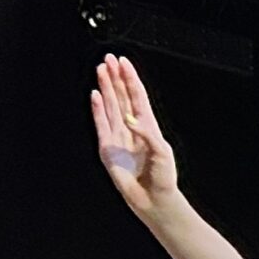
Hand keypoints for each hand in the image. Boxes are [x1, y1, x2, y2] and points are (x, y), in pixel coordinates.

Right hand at [91, 55, 180, 211]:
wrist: (153, 199)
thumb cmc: (163, 176)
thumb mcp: (161, 152)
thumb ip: (146, 133)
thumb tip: (129, 117)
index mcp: (148, 126)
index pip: (137, 96)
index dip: (130, 79)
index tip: (124, 62)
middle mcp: (132, 128)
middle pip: (122, 97)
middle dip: (115, 78)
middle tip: (109, 59)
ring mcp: (118, 136)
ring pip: (110, 106)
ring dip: (106, 88)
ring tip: (101, 70)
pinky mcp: (107, 148)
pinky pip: (100, 124)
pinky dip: (97, 109)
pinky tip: (95, 94)